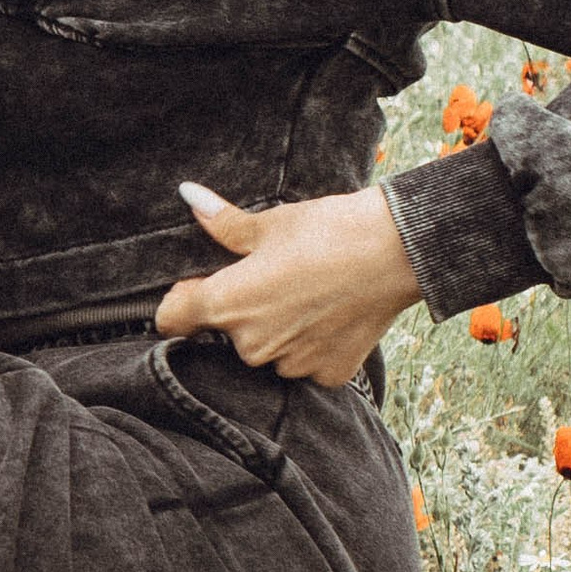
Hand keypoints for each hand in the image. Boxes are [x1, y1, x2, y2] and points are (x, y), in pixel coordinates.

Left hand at [154, 181, 422, 384]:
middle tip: (276, 279)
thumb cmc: (329, 230)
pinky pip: (306, 363)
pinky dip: (314, 344)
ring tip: (309, 293)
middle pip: (227, 334)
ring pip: (269, 350)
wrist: (398, 251)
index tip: (199, 285)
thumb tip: (189, 197)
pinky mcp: (327, 374)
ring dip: (278, 331)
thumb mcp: (271, 223)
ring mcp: (292, 364)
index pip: (172, 319)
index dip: (181, 301)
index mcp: (228, 303)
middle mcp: (252, 344)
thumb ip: (224, 223)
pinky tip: (332, 314)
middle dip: (242, 311)